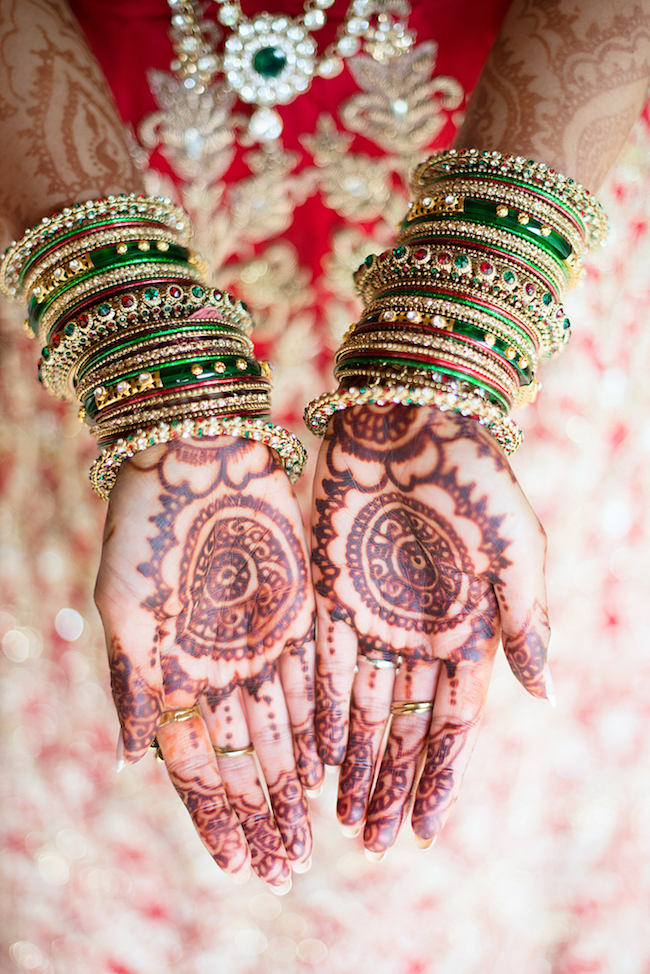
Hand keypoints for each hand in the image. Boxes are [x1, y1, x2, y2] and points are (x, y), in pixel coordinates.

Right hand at [94, 437, 321, 885]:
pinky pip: (312, 680)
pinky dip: (320, 724)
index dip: (217, 816)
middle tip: (286, 868)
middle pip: (246, 757)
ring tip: (314, 834)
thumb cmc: (149, 526)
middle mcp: (216, 665)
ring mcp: (257, 641)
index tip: (239, 866)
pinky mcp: (295, 611)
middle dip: (264, 813)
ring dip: (295, 782)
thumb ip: (132, 684)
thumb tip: (133, 763)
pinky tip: (332, 764)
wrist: (196, 453)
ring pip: (283, 727)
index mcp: (170, 671)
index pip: (197, 763)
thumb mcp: (126, 606)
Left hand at [311, 405, 549, 852]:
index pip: (450, 723)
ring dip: (349, 762)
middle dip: (387, 785)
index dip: (438, 778)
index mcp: (466, 629)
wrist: (408, 415)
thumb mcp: (516, 548)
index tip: (424, 834)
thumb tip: (545, 697)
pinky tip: (306, 754)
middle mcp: (415, 634)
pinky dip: (313, 711)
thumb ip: (526, 622)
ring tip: (336, 817)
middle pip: (399, 727)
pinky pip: (317, 666)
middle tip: (370, 844)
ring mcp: (369, 617)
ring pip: (356, 707)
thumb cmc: (472, 477)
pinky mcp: (325, 593)